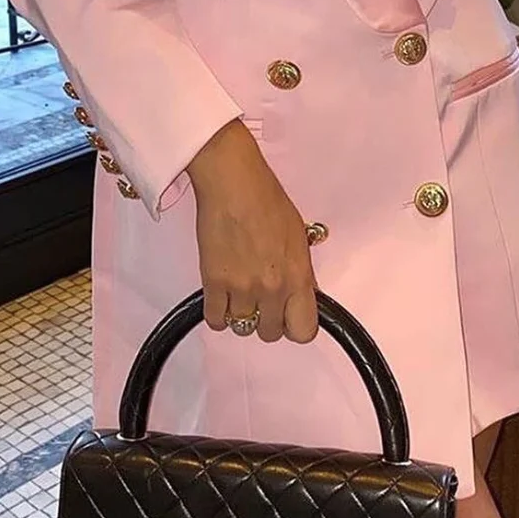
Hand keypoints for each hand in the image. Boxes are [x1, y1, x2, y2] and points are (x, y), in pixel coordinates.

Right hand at [186, 119, 319, 344]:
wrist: (234, 184)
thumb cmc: (267, 200)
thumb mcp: (298, 236)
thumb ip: (301, 271)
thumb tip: (302, 293)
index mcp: (298, 276)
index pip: (304, 331)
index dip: (295, 326)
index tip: (288, 316)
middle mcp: (272, 289)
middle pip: (269, 333)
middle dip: (266, 320)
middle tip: (260, 299)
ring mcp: (242, 288)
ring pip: (242, 328)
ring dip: (240, 314)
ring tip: (238, 293)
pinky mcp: (214, 283)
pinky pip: (215, 320)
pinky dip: (217, 313)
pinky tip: (220, 296)